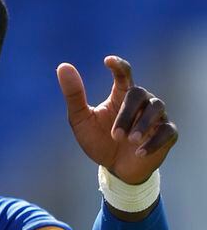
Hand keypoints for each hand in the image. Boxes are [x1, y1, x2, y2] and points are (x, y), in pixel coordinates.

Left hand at [56, 56, 177, 183]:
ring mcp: (157, 116)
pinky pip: (166, 132)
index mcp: (121, 94)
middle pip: (138, 94)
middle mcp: (142, 101)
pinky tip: (139, 153)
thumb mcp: (81, 120)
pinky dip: (154, 142)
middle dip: (127, 114)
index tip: (108, 61)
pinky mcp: (168, 133)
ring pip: (156, 108)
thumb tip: (62, 66)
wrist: (116, 168)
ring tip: (129, 140)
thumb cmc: (99, 141)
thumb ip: (74, 96)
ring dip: (142, 124)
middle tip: (116, 135)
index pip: (123, 73)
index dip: (118, 66)